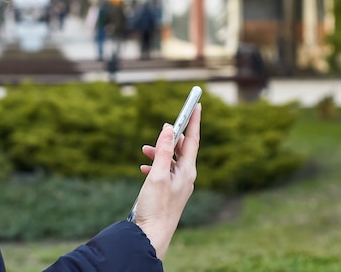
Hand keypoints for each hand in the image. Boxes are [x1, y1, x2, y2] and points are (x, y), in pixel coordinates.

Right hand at [133, 103, 200, 259]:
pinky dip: (155, 164)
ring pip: (171, 160)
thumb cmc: (156, 207)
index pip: (192, 140)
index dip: (194, 121)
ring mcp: (178, 185)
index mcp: (187, 171)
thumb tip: (168, 128)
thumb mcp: (157, 175)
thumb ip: (163, 151)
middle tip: (164, 126)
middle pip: (182, 149)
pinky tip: (144, 167)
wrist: (152, 235)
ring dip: (159, 151)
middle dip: (170, 137)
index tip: (197, 105)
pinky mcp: (170, 191)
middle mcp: (186, 177)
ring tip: (145, 150)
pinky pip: (165, 171)